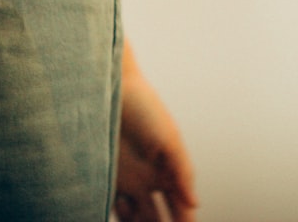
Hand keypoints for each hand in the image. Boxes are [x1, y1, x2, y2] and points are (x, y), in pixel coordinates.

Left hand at [115, 74, 197, 221]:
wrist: (110, 88)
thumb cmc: (144, 108)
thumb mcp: (169, 138)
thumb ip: (183, 171)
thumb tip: (195, 203)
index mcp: (167, 171)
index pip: (179, 206)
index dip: (183, 221)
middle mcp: (147, 180)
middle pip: (157, 217)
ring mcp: (125, 181)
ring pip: (134, 217)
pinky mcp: (102, 178)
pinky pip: (108, 206)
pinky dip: (118, 218)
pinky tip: (118, 221)